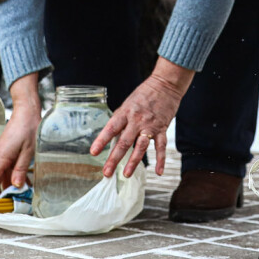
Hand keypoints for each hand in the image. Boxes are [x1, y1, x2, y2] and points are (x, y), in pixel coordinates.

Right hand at [0, 73, 41, 193]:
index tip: (0, 204)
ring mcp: (2, 153)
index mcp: (1, 157)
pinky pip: (8, 167)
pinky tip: (26, 181)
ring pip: (4, 174)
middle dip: (5, 192)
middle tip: (17, 203)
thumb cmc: (29, 128)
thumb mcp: (28, 151)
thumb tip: (15, 186)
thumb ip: (21, 170)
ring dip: (12, 184)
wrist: (27, 111)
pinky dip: (15, 175)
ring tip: (24, 195)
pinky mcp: (7, 150)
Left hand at [91, 58, 192, 177]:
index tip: (94, 153)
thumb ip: (121, 120)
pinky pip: (161, 146)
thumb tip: (112, 137)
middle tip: (107, 172)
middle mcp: (136, 120)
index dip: (101, 140)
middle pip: (124, 142)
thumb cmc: (143, 94)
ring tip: (126, 174)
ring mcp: (150, 125)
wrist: (165, 84)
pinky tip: (158, 172)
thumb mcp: (128, 104)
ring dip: (134, 161)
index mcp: (125, 112)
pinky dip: (161, 160)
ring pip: (141, 146)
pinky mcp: (162, 128)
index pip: (111, 128)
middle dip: (114, 158)